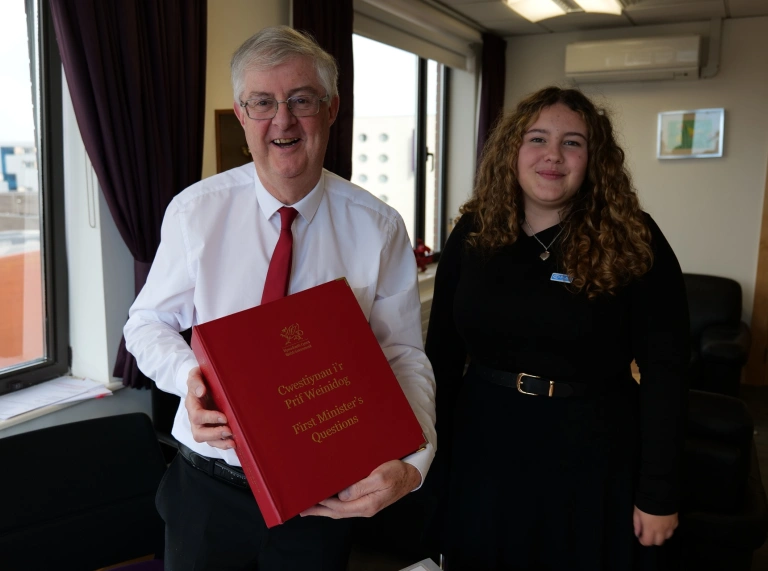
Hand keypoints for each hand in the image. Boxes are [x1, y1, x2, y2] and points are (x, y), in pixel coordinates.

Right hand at [185, 367, 234, 449]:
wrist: (202, 384)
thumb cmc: (200, 379)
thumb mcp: (196, 375)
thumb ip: (195, 381)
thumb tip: (200, 391)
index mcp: (192, 405)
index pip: (197, 416)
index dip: (210, 418)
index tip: (224, 417)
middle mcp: (196, 419)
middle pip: (199, 433)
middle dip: (214, 434)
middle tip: (228, 431)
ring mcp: (203, 425)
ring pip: (207, 440)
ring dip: (220, 443)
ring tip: (232, 442)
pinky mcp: (211, 429)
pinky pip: (215, 441)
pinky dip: (223, 444)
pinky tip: (233, 443)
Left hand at [300, 460, 420, 518]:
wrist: (411, 475)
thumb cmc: (398, 473)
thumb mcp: (382, 476)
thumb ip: (362, 487)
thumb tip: (343, 494)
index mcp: (368, 504)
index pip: (339, 507)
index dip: (323, 503)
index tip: (310, 498)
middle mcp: (365, 507)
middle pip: (336, 512)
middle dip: (318, 510)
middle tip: (301, 508)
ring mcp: (365, 504)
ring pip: (340, 509)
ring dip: (324, 508)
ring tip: (309, 506)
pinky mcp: (366, 499)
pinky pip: (346, 504)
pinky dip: (333, 503)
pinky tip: (328, 499)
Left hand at [633, 506, 677, 545]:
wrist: (660, 494)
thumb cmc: (645, 503)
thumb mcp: (637, 512)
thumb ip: (637, 524)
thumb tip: (637, 534)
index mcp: (650, 529)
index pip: (648, 542)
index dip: (643, 541)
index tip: (641, 537)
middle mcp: (661, 530)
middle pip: (659, 542)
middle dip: (653, 540)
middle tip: (649, 533)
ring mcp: (670, 527)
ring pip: (667, 537)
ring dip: (662, 535)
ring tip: (657, 529)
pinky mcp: (676, 521)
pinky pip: (672, 530)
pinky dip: (668, 529)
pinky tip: (664, 524)